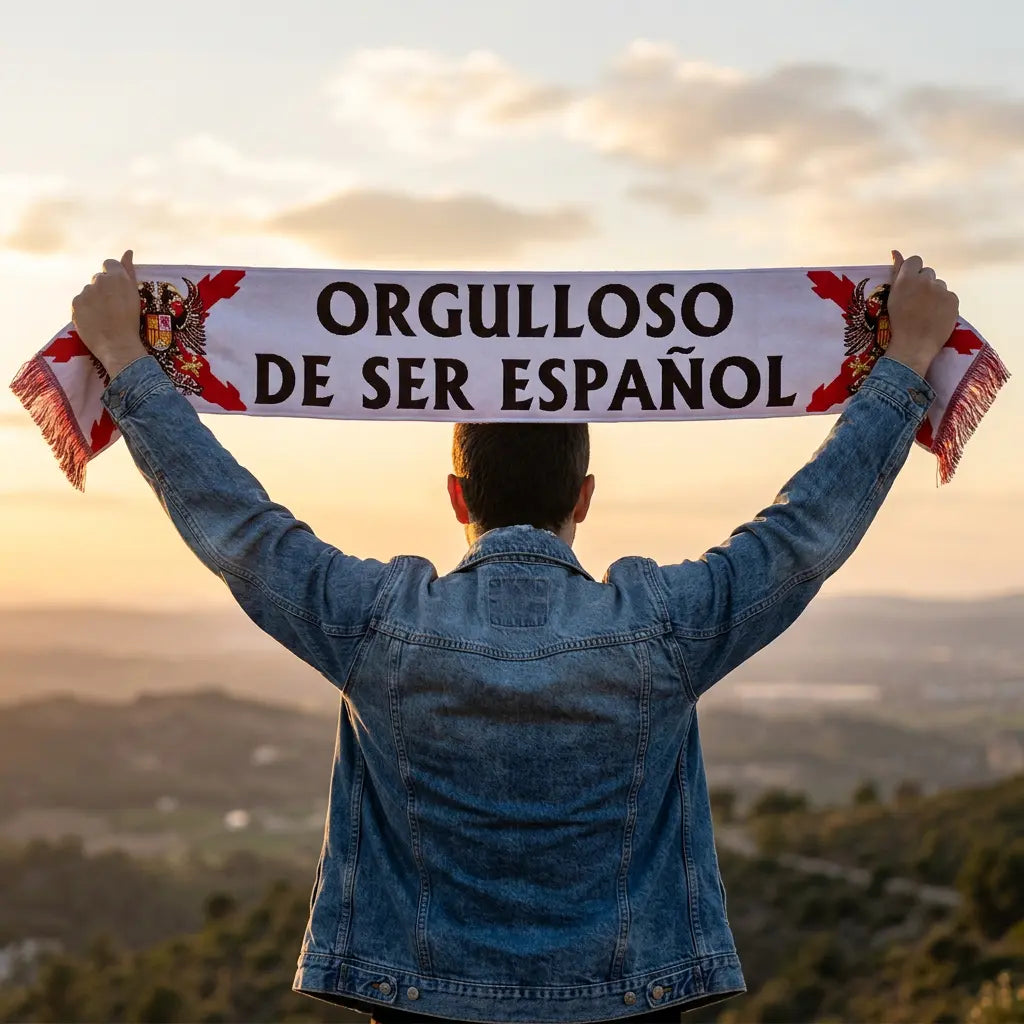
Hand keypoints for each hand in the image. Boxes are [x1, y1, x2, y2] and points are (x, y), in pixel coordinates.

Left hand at [71, 250, 145, 379]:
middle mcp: (99, 280)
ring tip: (104, 317)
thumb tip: (128, 251)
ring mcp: (86, 292)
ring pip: (89, 291)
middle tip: (112, 307)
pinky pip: (80, 302)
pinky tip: (94, 320)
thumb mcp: (135, 294)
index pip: (109, 264)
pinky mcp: (75, 304)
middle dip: (104, 289)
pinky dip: (86, 309)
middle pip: (98, 278)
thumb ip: (129, 270)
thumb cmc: (131, 322)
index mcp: (117, 277)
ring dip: (94, 300)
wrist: (118, 345)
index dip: (113, 275)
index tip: (117, 289)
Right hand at [883, 251, 958, 378]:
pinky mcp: (953, 300)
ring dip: (934, 294)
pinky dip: (943, 304)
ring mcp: (941, 289)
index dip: (913, 271)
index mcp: (907, 278)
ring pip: (939, 285)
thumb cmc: (897, 323)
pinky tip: (936, 316)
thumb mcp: (892, 296)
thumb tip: (896, 251)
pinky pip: (948, 296)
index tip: (909, 284)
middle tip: (917, 301)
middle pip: (928, 272)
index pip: (915, 260)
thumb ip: (897, 272)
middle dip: (923, 283)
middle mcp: (926, 280)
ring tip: (927, 311)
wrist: (913, 345)